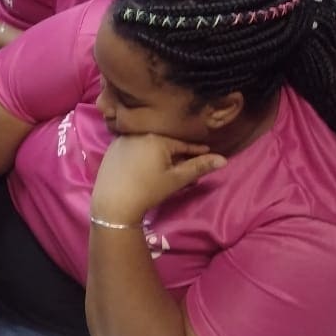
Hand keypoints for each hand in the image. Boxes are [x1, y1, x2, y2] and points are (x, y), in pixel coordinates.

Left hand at [92, 134, 226, 224]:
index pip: (182, 143)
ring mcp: (123, 139)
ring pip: (148, 143)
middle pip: (164, 142)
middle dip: (177, 151)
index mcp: (156, 138)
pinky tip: (146, 164)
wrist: (113, 203)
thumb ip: (199, 166)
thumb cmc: (148, 190)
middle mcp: (139, 133)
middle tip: (188, 160)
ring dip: (159, 151)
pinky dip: (142, 152)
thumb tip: (223, 159)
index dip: (195, 150)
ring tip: (168, 163)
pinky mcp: (112, 148)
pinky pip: (133, 146)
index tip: (206, 151)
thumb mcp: (176, 179)